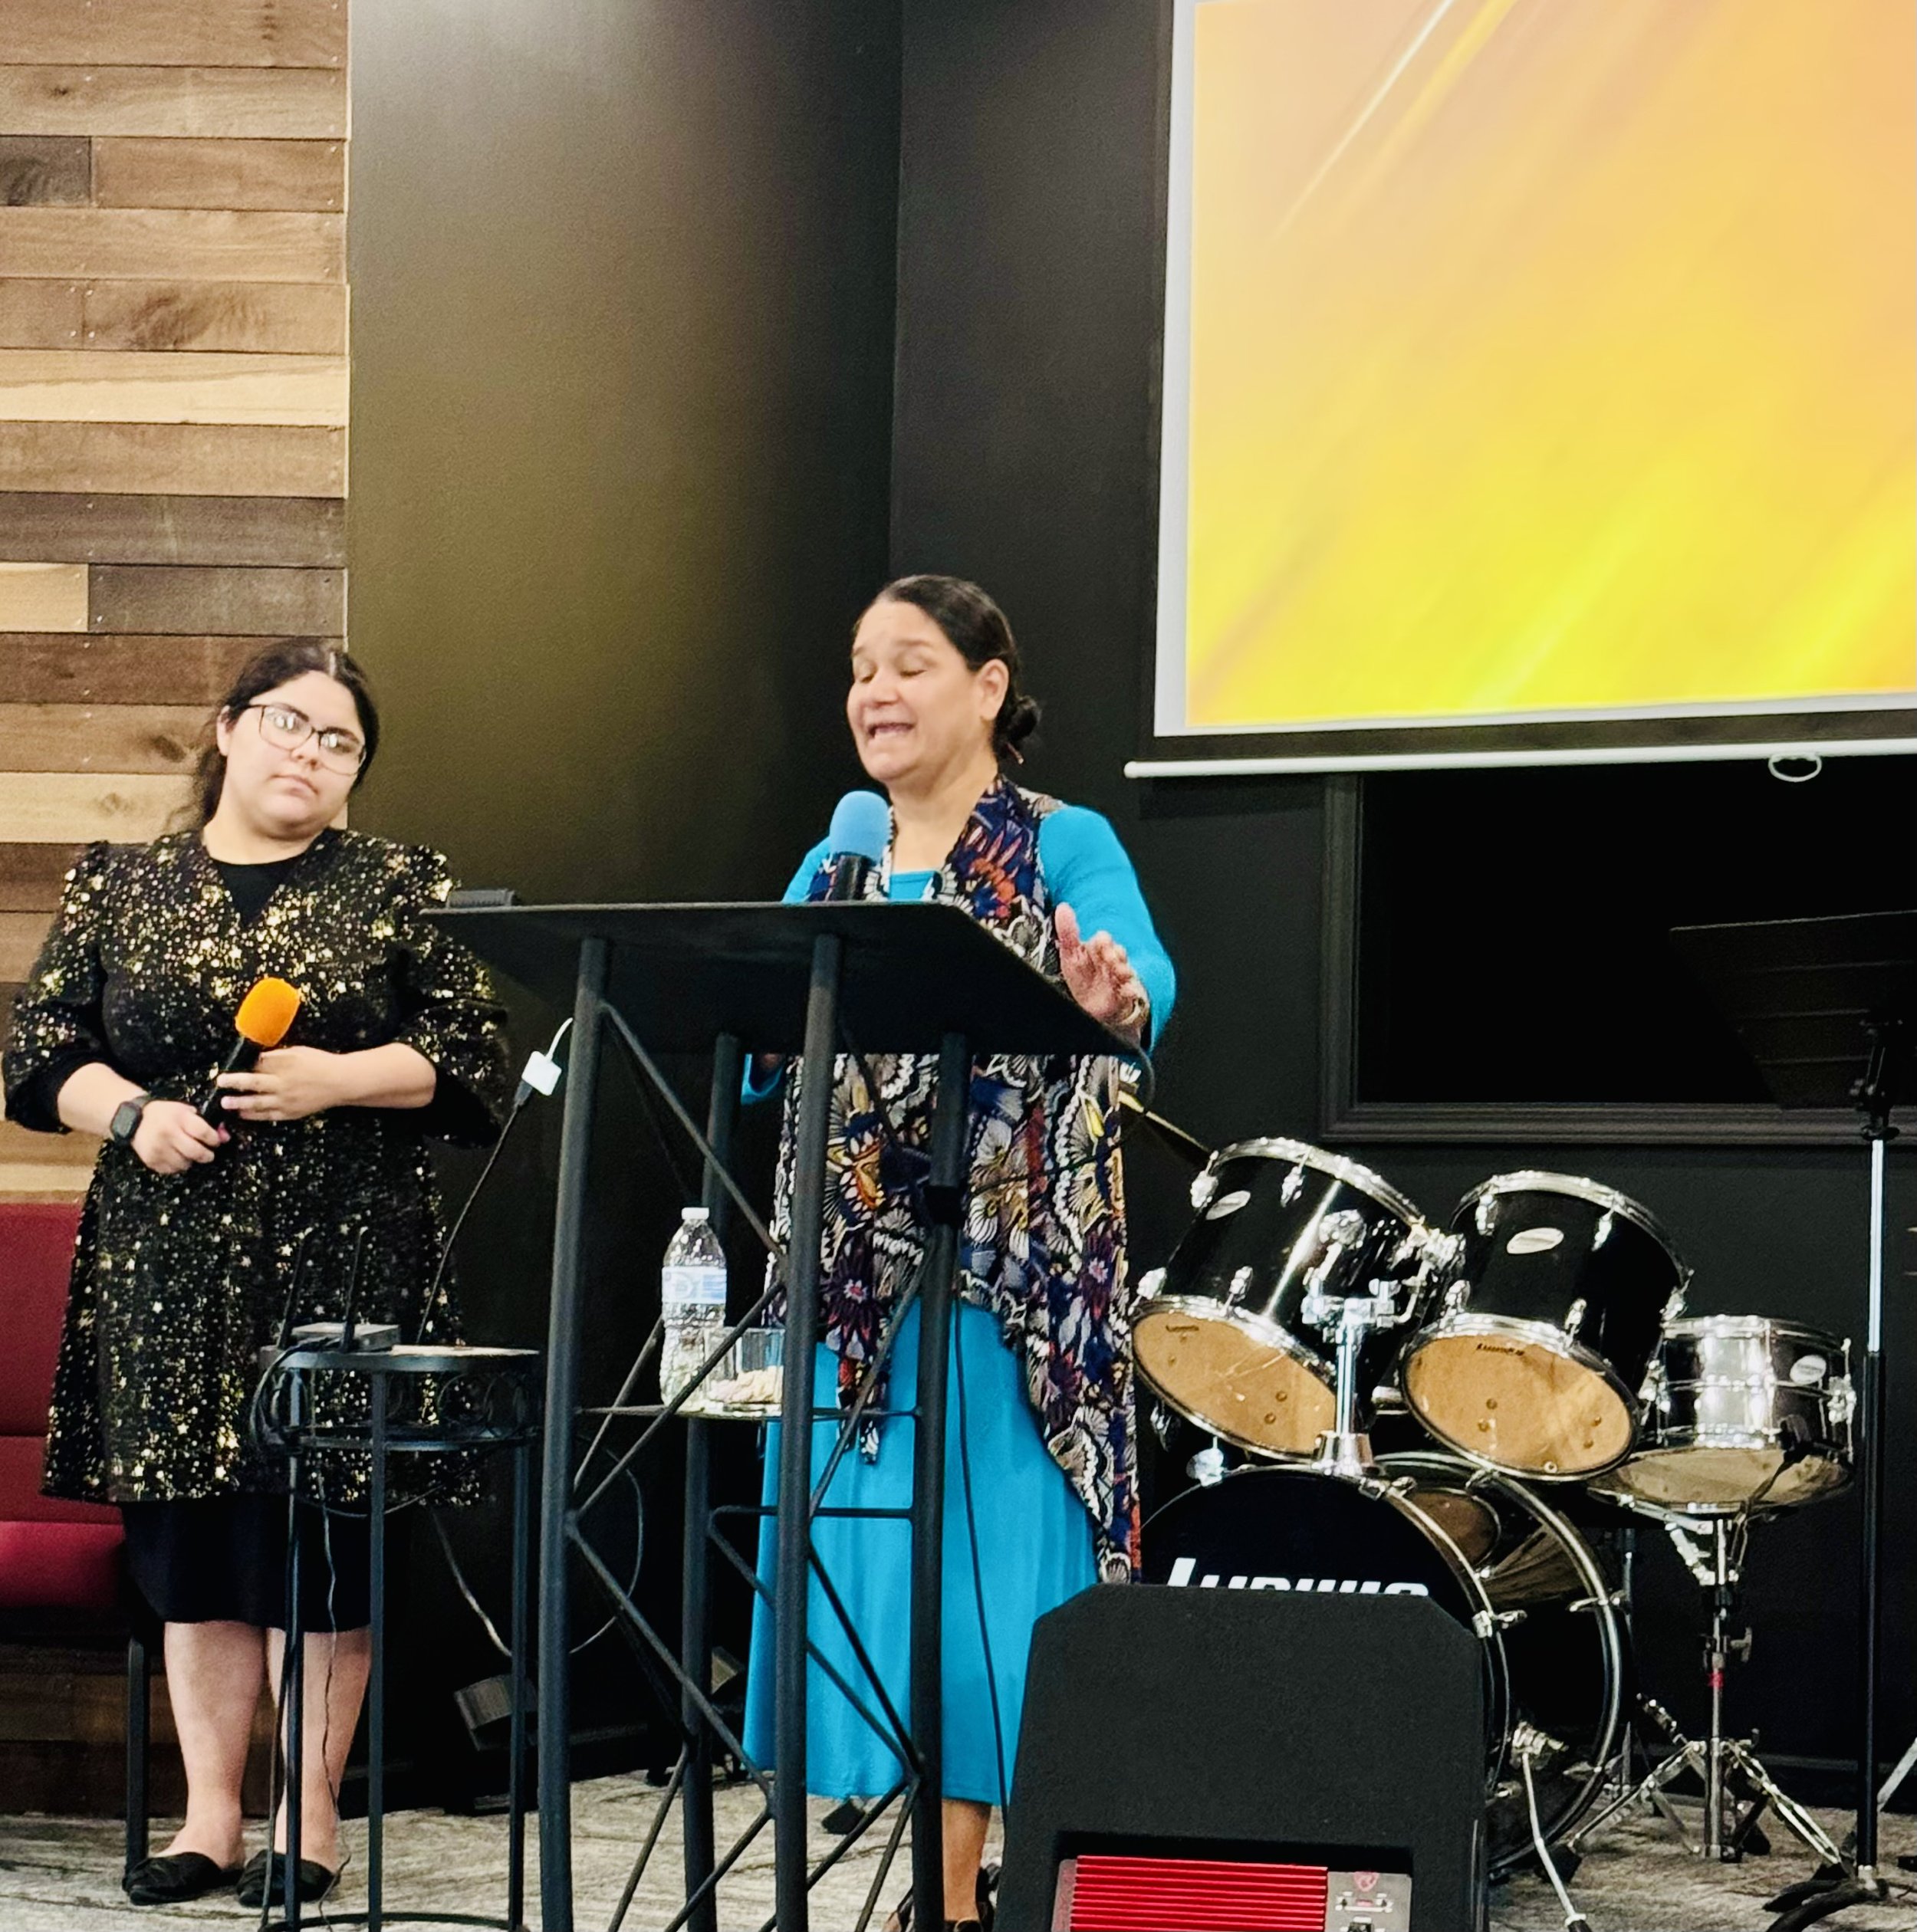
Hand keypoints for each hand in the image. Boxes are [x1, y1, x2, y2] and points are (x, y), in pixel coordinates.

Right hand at [130, 1100, 226, 1174]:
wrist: (135, 1120)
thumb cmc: (165, 1114)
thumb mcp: (184, 1110)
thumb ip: (204, 1123)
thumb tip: (225, 1136)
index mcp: (178, 1118)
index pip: (204, 1132)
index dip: (214, 1139)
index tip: (216, 1141)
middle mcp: (168, 1133)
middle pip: (196, 1152)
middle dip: (207, 1155)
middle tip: (209, 1154)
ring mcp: (158, 1149)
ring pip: (185, 1163)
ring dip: (191, 1161)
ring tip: (189, 1153)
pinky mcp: (151, 1160)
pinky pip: (172, 1169)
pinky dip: (178, 1165)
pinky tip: (176, 1157)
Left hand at [217, 1045, 343, 1123]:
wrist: (341, 1082)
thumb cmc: (321, 1063)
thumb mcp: (299, 1052)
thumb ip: (278, 1056)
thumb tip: (257, 1060)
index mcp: (285, 1064)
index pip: (258, 1064)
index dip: (242, 1066)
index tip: (230, 1066)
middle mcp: (284, 1083)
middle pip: (253, 1082)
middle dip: (235, 1082)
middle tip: (221, 1082)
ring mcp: (287, 1100)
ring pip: (257, 1102)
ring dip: (239, 1103)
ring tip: (225, 1103)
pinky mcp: (291, 1112)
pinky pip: (268, 1115)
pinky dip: (254, 1115)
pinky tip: (243, 1114)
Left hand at [1055, 903, 1147, 1039]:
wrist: (1089, 1004)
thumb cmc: (1081, 976)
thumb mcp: (1070, 954)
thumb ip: (1067, 931)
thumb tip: (1063, 908)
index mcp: (1098, 949)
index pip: (1103, 939)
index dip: (1103, 941)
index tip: (1100, 944)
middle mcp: (1111, 961)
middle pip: (1118, 952)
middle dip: (1115, 954)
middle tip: (1109, 958)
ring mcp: (1118, 977)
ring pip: (1125, 970)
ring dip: (1124, 970)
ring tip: (1119, 972)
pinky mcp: (1123, 994)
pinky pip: (1131, 992)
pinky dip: (1130, 991)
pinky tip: (1127, 991)